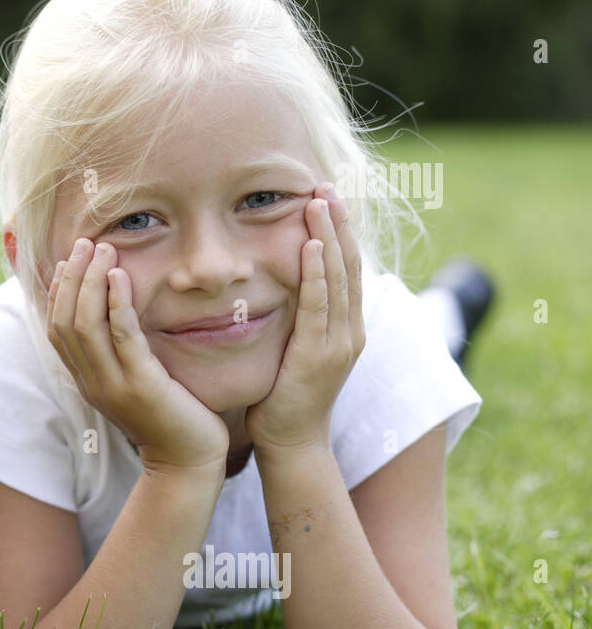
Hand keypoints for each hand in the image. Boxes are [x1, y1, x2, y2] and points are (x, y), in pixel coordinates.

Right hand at [47, 238, 228, 471]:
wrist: (187, 462)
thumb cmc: (170, 417)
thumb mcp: (136, 382)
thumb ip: (123, 354)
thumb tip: (119, 318)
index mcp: (87, 380)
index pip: (56, 330)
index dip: (59, 291)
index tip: (70, 259)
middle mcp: (92, 382)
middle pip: (65, 321)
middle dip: (72, 277)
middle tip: (85, 243)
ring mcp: (113, 385)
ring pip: (85, 325)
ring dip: (91, 282)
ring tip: (103, 249)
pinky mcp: (141, 385)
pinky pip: (121, 336)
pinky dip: (116, 303)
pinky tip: (120, 277)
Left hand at [245, 184, 365, 454]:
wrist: (290, 443)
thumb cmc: (283, 398)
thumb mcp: (293, 350)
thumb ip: (294, 320)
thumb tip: (279, 288)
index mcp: (345, 327)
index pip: (346, 268)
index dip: (339, 232)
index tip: (326, 197)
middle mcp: (350, 330)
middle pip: (349, 264)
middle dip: (338, 222)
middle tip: (325, 184)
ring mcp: (340, 342)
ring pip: (339, 277)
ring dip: (330, 236)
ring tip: (319, 200)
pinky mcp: (320, 354)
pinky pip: (320, 305)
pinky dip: (318, 274)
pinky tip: (311, 246)